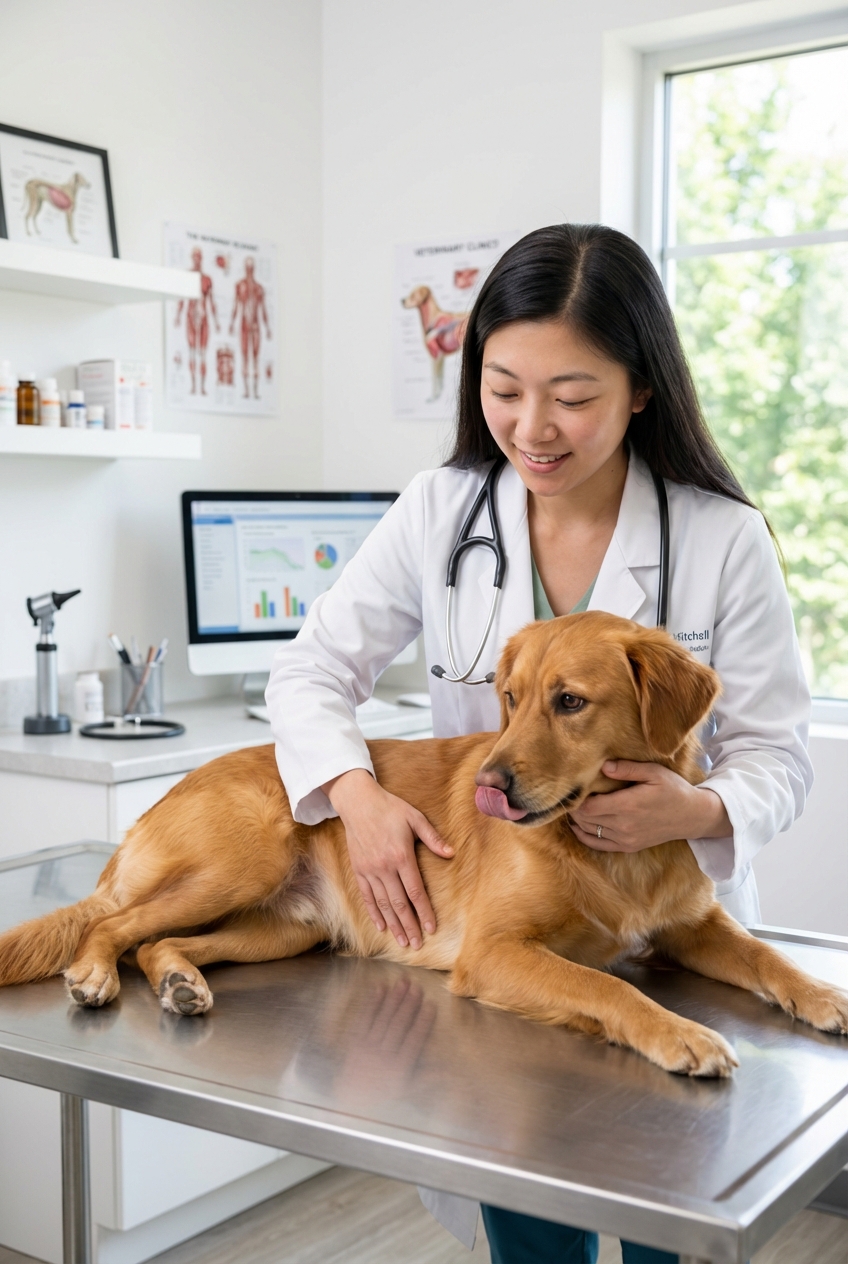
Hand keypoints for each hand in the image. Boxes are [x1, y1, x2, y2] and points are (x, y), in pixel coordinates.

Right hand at [324, 769, 452, 947]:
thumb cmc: (390, 808)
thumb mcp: (415, 818)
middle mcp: (384, 867)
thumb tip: (451, 853)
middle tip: (417, 944)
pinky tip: (381, 926)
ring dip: (393, 925)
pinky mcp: (359, 870)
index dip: (424, 911)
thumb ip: (433, 838)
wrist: (358, 802)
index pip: (415, 892)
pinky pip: (367, 897)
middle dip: (409, 926)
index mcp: (401, 856)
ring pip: (383, 904)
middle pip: (399, 904)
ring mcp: (369, 870)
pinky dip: (374, 913)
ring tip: (402, 942)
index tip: (431, 928)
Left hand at [569, 760, 731, 852]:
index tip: (574, 787)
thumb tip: (603, 766)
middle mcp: (624, 825)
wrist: (692, 816)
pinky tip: (578, 826)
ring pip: (590, 831)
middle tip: (570, 794)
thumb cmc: (673, 789)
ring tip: (573, 806)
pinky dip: (584, 836)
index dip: (577, 799)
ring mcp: (626, 839)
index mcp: (629, 805)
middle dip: (574, 807)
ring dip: (578, 819)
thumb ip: (627, 768)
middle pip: (586, 819)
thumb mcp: (654, 772)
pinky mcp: (628, 846)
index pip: (589, 806)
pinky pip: (599, 845)